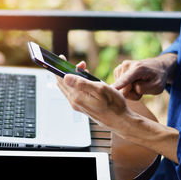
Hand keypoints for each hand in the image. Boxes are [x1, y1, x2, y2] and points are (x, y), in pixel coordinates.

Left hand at [55, 55, 178, 162]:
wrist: (121, 121)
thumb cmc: (114, 105)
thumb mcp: (100, 89)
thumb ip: (81, 83)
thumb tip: (65, 77)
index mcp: (76, 97)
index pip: (61, 79)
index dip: (59, 67)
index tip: (61, 58)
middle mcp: (74, 102)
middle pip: (63, 83)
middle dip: (68, 70)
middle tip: (80, 64)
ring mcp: (78, 105)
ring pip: (69, 88)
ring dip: (74, 77)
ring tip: (84, 69)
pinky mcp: (83, 107)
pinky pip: (75, 93)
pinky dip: (77, 84)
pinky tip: (86, 80)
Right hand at [112, 53, 176, 99]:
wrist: (157, 66)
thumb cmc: (158, 77)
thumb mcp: (157, 87)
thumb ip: (143, 89)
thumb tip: (126, 88)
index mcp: (138, 69)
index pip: (126, 79)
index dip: (118, 85)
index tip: (110, 88)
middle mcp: (127, 65)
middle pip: (123, 90)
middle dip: (133, 93)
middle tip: (143, 87)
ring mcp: (121, 67)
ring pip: (120, 89)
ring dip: (130, 90)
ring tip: (139, 83)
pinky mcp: (118, 69)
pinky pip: (118, 85)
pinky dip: (126, 86)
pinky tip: (133, 82)